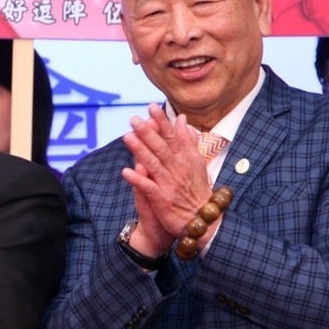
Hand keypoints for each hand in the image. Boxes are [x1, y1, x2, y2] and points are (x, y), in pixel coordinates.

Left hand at [120, 107, 210, 247]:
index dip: (161, 121)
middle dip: (147, 132)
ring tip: (127, 137)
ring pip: (153, 164)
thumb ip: (188, 141)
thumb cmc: (196, 190)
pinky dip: (138, 180)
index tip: (152, 107)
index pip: (171, 136)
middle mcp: (177, 169)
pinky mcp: (162, 200)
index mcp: (184, 159)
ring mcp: (169, 184)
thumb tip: (182, 120)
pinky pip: (148, 188)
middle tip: (134, 119)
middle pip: (160, 147)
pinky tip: (125, 171)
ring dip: (140, 150)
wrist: (202, 221)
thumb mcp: (196, 163)